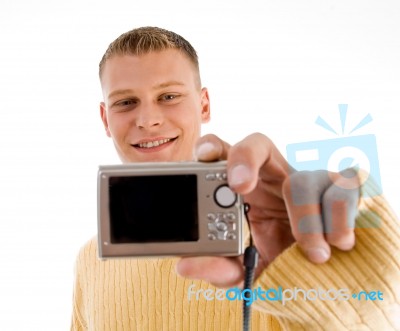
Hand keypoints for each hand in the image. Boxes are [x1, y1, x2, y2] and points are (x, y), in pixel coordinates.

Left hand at [176, 133, 359, 287]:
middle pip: (257, 144)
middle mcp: (273, 175)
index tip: (204, 159)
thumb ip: (218, 267)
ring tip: (312, 253)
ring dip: (304, 217)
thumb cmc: (276, 257)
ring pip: (301, 178)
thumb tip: (186, 266)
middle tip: (239, 187)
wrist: (320, 270)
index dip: (213, 148)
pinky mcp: (340, 188)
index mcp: (243, 187)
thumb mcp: (244, 268)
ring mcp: (307, 178)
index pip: (224, 152)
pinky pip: (343, 190)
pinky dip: (339, 220)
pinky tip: (338, 243)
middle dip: (245, 160)